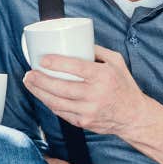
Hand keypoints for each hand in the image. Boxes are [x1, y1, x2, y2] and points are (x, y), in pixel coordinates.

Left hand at [23, 45, 145, 138]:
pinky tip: (42, 95)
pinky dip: (49, 103)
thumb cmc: (124, 86)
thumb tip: (76, 41)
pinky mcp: (83, 122)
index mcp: (103, 77)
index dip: (57, 64)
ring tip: (30, 83)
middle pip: (61, 88)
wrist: (133, 116)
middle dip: (41, 80)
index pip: (76, 68)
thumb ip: (97, 50)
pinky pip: (61, 113)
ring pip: (57, 102)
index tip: (42, 60)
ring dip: (39, 93)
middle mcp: (95, 95)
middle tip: (29, 73)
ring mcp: (88, 111)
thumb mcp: (117, 61)